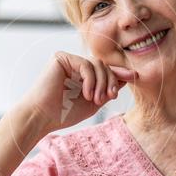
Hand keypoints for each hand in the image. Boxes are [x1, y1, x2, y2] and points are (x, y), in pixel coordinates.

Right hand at [19, 51, 137, 132]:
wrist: (42, 117)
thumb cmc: (64, 113)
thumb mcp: (94, 102)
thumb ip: (108, 89)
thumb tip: (127, 76)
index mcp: (83, 76)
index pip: (106, 70)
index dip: (119, 74)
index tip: (133, 77)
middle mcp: (76, 65)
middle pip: (104, 65)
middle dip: (110, 81)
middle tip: (109, 97)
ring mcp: (69, 60)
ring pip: (97, 63)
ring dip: (102, 82)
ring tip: (95, 99)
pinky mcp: (61, 58)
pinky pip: (86, 64)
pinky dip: (90, 79)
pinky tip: (86, 94)